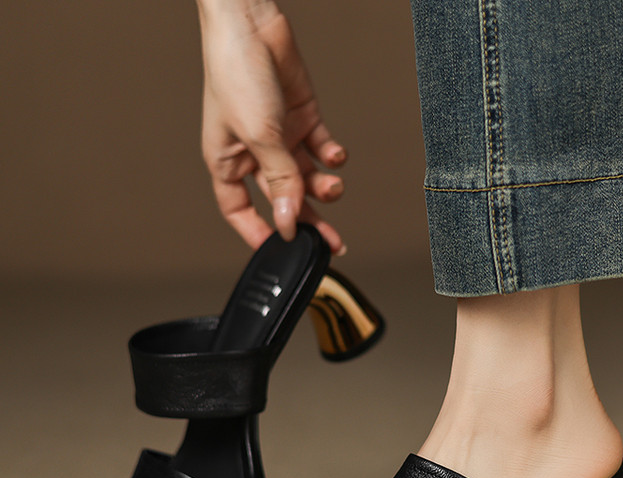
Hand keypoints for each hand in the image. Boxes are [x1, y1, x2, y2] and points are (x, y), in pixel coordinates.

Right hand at [197, 0, 346, 251]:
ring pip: (305, 176)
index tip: (282, 250)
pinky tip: (334, 156)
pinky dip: (331, 155)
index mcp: (228, 162)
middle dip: (308, 220)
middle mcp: (254, 154)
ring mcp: (279, 137)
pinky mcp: (301, 118)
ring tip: (333, 186)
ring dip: (322, 186)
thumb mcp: (259, 136)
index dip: (260, 233)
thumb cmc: (236, 74)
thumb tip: (290, 222)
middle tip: (331, 240)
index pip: (240, 211)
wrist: (251, 22)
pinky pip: (320, 148)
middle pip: (283, 199)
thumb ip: (279, 181)